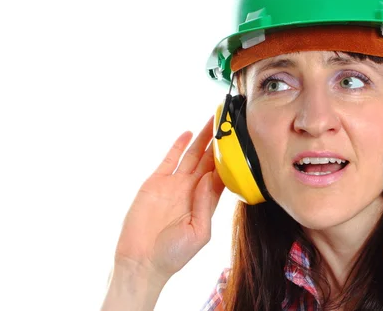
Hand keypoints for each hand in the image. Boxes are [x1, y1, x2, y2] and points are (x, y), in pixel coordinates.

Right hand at [113, 117, 225, 281]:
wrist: (141, 262)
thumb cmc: (173, 255)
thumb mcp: (199, 234)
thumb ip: (205, 205)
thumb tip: (208, 179)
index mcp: (205, 203)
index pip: (221, 175)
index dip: (230, 160)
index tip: (240, 143)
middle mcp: (191, 190)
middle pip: (208, 160)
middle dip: (219, 143)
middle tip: (229, 123)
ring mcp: (174, 185)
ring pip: (191, 155)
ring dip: (202, 139)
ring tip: (213, 121)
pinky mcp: (155, 183)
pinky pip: (169, 160)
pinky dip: (178, 145)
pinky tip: (188, 133)